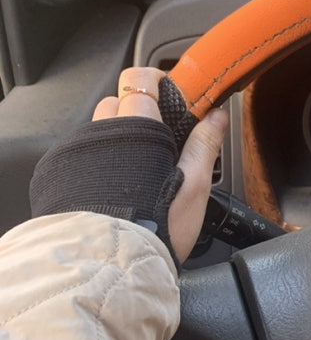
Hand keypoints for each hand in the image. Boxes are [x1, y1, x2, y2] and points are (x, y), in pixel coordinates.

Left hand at [93, 68, 227, 263]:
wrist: (110, 262)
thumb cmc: (156, 226)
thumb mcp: (194, 185)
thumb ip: (205, 143)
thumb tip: (217, 116)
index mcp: (137, 126)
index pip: (140, 77)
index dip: (157, 82)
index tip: (172, 97)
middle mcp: (102, 132)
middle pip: (119, 102)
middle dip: (139, 115)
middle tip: (159, 145)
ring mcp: (78, 152)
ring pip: (100, 130)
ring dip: (117, 141)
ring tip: (137, 174)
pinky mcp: (63, 174)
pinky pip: (83, 156)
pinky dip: (99, 164)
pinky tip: (115, 189)